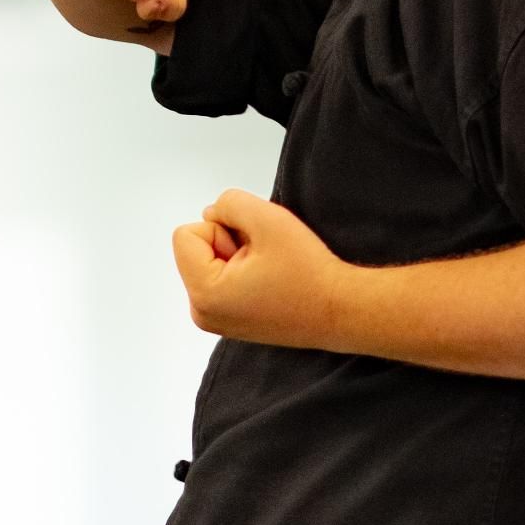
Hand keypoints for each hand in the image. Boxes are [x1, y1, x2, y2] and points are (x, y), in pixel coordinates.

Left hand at [172, 188, 354, 349]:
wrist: (339, 310)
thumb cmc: (308, 272)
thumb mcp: (266, 219)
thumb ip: (229, 203)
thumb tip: (211, 213)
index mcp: (204, 294)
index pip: (186, 235)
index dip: (221, 228)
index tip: (253, 247)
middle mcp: (202, 313)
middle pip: (195, 250)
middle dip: (227, 243)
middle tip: (264, 260)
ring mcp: (215, 320)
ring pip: (209, 263)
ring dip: (236, 257)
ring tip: (269, 270)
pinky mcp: (229, 321)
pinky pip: (221, 279)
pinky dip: (241, 272)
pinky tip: (269, 281)